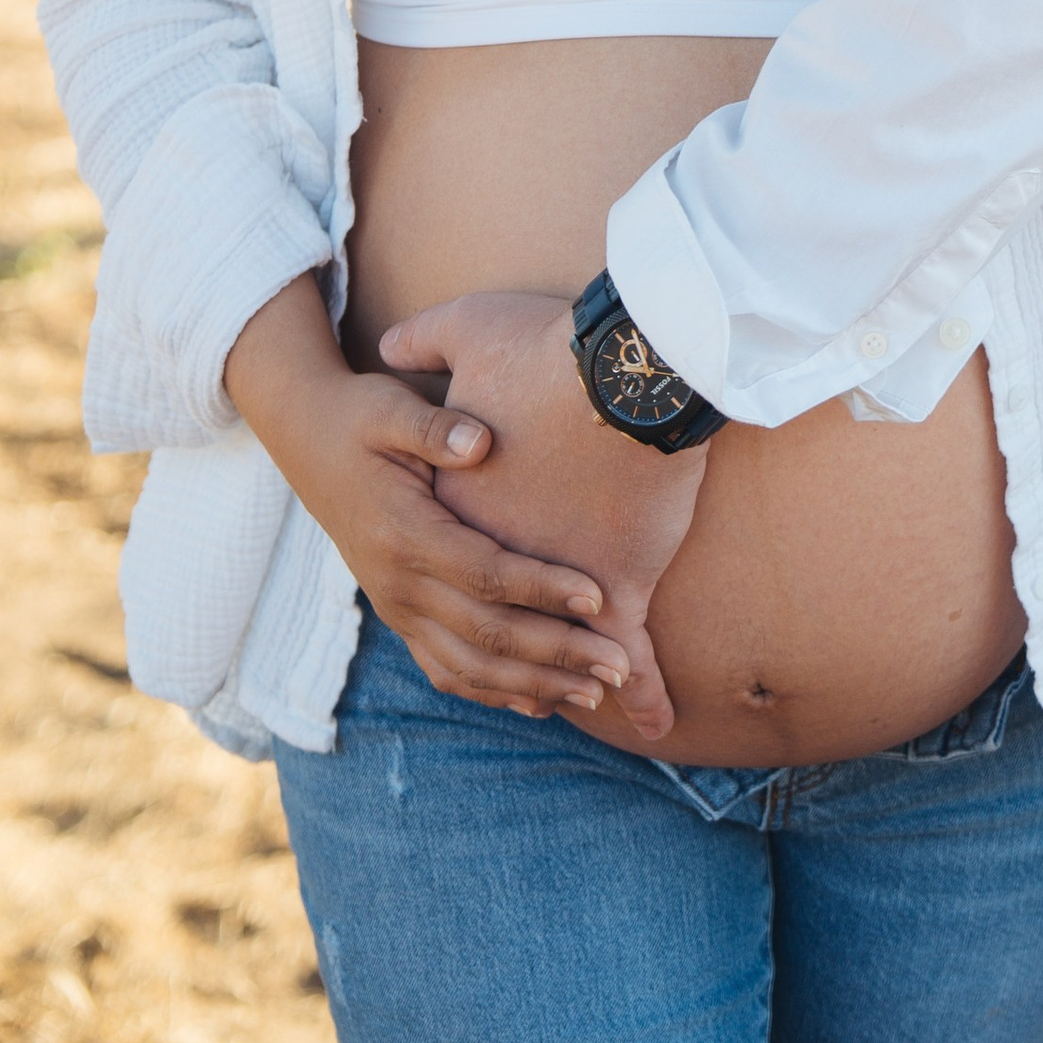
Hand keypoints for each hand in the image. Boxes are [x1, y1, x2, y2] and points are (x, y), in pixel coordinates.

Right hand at [223, 276, 632, 721]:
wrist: (307, 437)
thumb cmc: (361, 415)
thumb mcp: (390, 407)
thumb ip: (435, 426)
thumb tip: (481, 444)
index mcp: (403, 533)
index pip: (484, 574)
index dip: (543, 589)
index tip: (600, 597)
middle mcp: (397, 583)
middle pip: (485, 635)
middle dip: (557, 654)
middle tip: (621, 665)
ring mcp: (396, 606)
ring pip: (469, 668)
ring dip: (535, 686)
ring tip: (597, 693)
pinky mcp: (400, 614)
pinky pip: (446, 670)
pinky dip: (494, 692)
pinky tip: (541, 702)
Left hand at [381, 289, 711, 744]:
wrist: (627, 366)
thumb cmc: (551, 348)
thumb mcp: (473, 328)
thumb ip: (427, 341)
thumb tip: (390, 347)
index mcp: (451, 515)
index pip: (451, 572)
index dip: (468, 600)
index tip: (484, 618)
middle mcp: (489, 563)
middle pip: (494, 634)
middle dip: (526, 665)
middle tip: (551, 689)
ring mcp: (552, 583)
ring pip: (550, 652)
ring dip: (572, 677)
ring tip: (597, 694)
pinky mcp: (614, 587)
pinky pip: (626, 647)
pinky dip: (642, 684)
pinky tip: (652, 714)